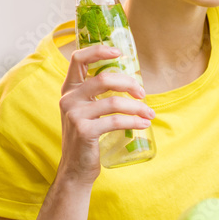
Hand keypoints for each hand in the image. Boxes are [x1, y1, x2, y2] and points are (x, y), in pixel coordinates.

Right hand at [58, 45, 154, 185]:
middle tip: (143, 94)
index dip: (98, 51)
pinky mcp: (84, 131)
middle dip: (129, 84)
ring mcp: (74, 115)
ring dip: (138, 107)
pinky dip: (135, 121)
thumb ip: (98, 95)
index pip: (78, 59)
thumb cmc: (87, 136)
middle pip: (104, 79)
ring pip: (114, 101)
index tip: (119, 52)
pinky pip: (116, 121)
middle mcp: (68, 99)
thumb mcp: (87, 111)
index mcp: (69, 89)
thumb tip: (132, 82)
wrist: (76, 168)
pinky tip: (144, 124)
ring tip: (149, 113)